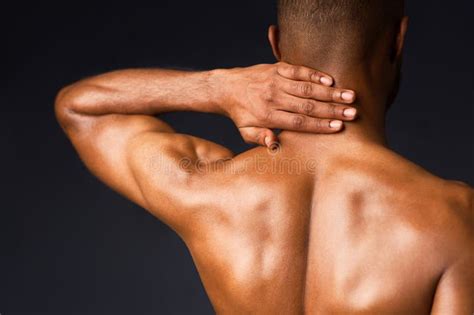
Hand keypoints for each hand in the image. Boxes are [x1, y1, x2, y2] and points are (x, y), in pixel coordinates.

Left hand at [218, 62, 356, 147]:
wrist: (226, 87)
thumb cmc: (240, 113)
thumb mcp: (245, 132)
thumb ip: (260, 138)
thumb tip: (274, 145)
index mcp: (268, 116)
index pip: (298, 122)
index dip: (319, 125)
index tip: (338, 127)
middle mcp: (273, 98)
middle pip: (307, 105)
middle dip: (331, 109)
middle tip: (352, 113)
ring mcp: (276, 81)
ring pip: (306, 87)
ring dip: (330, 92)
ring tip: (350, 96)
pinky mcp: (277, 68)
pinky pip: (298, 70)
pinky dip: (315, 74)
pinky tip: (331, 80)